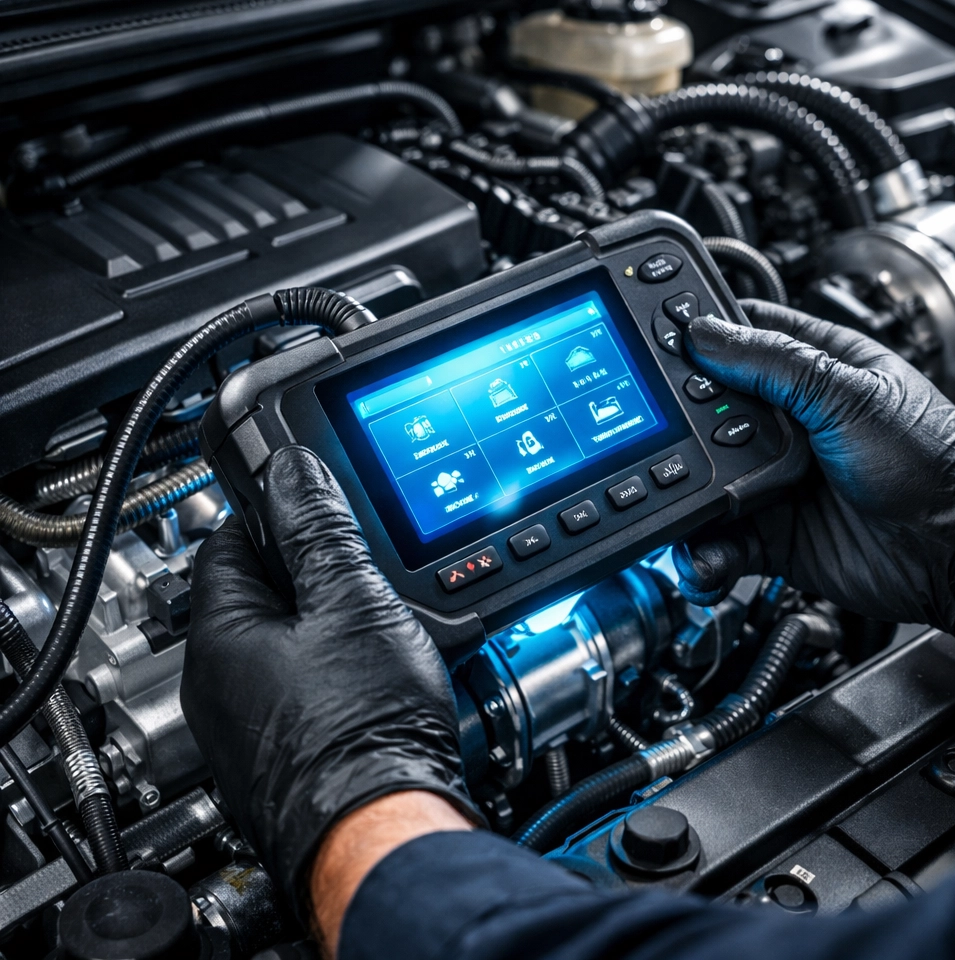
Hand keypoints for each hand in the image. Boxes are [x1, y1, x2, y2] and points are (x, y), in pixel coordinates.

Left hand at [181, 446, 479, 924]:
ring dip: (326, 623)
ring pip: (285, 643)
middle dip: (309, 572)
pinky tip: (373, 676)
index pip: (228, 541)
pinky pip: (300, 688)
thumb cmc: (362, 732)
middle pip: (258, 594)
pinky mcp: (282, 756)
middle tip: (360, 567)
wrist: (385, 833)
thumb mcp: (352, 603)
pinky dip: (333, 670)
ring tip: (377, 623)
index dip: (273, 511)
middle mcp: (219, 685)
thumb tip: (293, 469)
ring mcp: (248, 726)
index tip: (309, 499)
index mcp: (220, 637)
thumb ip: (319, 530)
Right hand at [675, 301, 954, 647]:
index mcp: (814, 372)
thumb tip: (703, 335)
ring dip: (684, 497)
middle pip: (707, 412)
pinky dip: (702, 553)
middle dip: (678, 426)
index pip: (743, 337)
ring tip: (679, 508)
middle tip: (657, 436)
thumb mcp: (849, 395)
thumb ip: (773, 363)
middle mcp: (788, 424)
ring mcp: (775, 480)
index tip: (654, 341)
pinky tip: (704, 555)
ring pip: (704, 480)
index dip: (699, 337)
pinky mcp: (768, 534)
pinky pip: (717, 541)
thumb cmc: (930, 462)